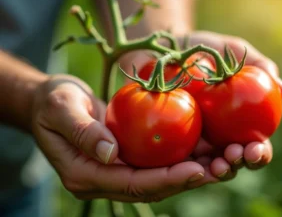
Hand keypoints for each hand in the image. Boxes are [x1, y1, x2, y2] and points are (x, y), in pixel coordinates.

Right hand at [31, 74, 209, 201]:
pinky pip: (157, 161)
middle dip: (187, 181)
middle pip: (151, 187)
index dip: (165, 180)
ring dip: (191, 172)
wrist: (50, 102)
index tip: (196, 170)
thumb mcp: (60, 109)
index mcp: (85, 175)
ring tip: (222, 163)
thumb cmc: (52, 102)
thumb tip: (111, 153)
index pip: (131, 184)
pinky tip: (205, 148)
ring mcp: (116, 169)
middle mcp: (104, 179)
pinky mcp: (126, 157)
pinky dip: (181, 157)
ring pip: (159, 177)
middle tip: (220, 170)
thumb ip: (82, 131)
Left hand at [119, 31, 281, 184]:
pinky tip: (188, 164)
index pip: (253, 144)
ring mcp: (194, 138)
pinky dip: (186, 164)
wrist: (165, 47)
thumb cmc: (202, 48)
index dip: (259, 152)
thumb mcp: (231, 49)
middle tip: (236, 156)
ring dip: (217, 170)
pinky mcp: (172, 138)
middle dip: (239, 164)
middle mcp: (217, 134)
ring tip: (217, 165)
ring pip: (208, 164)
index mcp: (237, 121)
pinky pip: (180, 155)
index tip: (256, 148)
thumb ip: (258, 66)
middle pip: (233, 159)